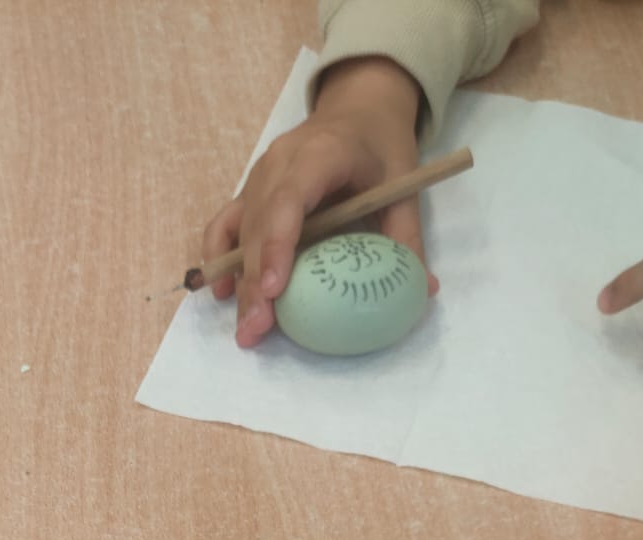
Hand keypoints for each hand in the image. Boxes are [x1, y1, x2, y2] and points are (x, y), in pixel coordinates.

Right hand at [201, 56, 437, 345]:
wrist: (358, 108)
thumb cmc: (381, 145)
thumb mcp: (403, 184)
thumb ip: (408, 237)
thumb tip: (423, 289)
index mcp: (319, 154)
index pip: (287, 201)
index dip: (276, 245)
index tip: (273, 290)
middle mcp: (278, 163)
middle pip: (257, 226)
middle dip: (252, 282)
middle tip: (255, 329)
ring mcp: (258, 176)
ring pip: (239, 232)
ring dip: (237, 281)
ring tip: (245, 327)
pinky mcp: (251, 191)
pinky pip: (225, 224)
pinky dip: (219, 257)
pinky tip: (222, 293)